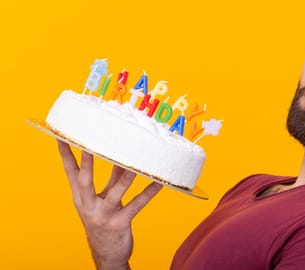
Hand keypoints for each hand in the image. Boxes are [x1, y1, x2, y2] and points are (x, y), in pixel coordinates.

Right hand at [57, 139, 162, 269]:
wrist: (106, 254)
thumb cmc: (104, 219)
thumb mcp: (102, 198)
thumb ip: (112, 178)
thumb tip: (121, 156)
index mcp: (80, 196)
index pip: (70, 172)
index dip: (65, 154)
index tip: (61, 135)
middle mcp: (88, 205)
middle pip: (85, 180)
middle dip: (87, 162)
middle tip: (89, 144)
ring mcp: (102, 215)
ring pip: (114, 194)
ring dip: (124, 178)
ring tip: (133, 164)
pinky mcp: (119, 224)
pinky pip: (136, 205)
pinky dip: (148, 193)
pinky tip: (159, 182)